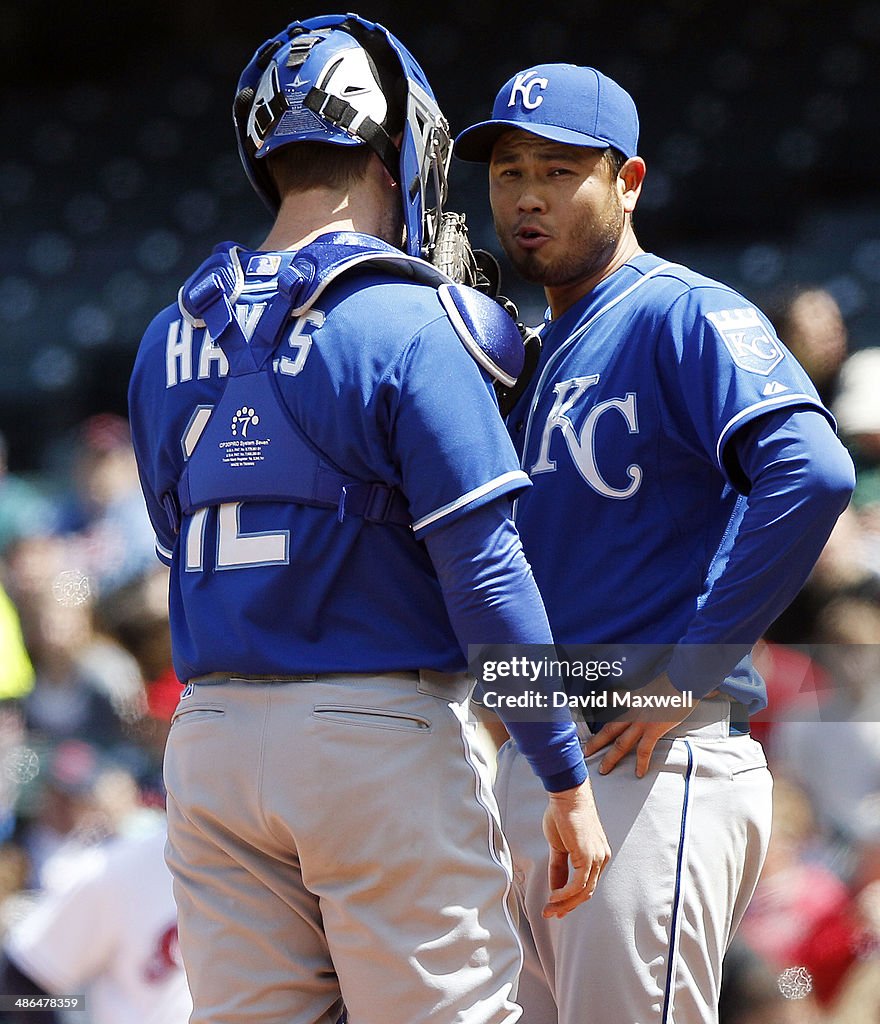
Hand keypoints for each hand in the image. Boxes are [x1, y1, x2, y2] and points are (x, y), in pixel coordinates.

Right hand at [541, 778, 610, 918]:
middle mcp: (601, 858)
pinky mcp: (589, 856)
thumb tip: (553, 887)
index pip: (585, 884)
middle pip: (586, 892)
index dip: (569, 899)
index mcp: (597, 855)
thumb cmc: (562, 814)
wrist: (566, 795)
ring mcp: (597, 858)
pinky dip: (566, 893)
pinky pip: (579, 884)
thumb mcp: (558, 845)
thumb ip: (558, 867)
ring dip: (565, 903)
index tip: (555, 907)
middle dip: (567, 906)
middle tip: (550, 913)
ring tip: (549, 908)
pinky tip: (554, 896)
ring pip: (584, 892)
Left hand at [583, 673, 695, 777]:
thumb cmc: (670, 681)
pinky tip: (638, 773)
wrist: (681, 679)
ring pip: (621, 743)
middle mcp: (632, 711)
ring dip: (611, 758)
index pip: (609, 708)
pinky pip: (644, 749)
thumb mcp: (651, 683)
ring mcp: (642, 721)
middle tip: (585, 753)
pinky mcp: (654, 729)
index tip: (589, 726)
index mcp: (630, 699)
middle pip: (609, 730)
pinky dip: (641, 763)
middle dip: (595, 743)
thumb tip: (642, 699)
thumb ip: (642, 694)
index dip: (598, 718)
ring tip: (604, 770)